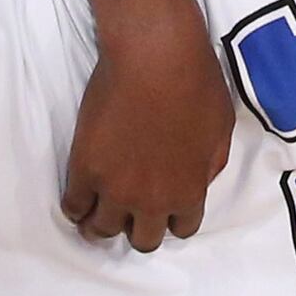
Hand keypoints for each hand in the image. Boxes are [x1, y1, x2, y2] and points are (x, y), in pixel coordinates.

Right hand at [64, 30, 234, 251]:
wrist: (155, 55)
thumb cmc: (197, 83)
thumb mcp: (222, 129)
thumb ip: (210, 165)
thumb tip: (199, 181)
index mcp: (189, 192)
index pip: (181, 230)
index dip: (172, 219)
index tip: (163, 207)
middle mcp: (152, 200)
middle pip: (142, 240)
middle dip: (138, 227)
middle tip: (130, 210)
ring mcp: (115, 188)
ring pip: (102, 231)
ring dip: (102, 224)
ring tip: (97, 212)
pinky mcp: (85, 169)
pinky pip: (73, 206)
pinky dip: (76, 206)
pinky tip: (79, 196)